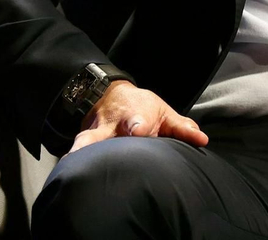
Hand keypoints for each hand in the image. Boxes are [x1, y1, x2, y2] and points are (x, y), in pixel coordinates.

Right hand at [68, 80, 209, 154]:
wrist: (108, 95)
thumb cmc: (140, 107)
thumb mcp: (163, 112)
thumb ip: (181, 127)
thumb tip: (202, 139)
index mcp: (135, 118)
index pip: (136, 122)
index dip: (137, 127)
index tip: (138, 131)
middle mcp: (112, 126)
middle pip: (106, 133)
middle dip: (101, 141)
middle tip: (98, 150)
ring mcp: (95, 133)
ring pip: (85, 142)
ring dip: (80, 152)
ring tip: (72, 164)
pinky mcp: (83, 140)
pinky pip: (76, 151)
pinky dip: (71, 159)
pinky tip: (66, 171)